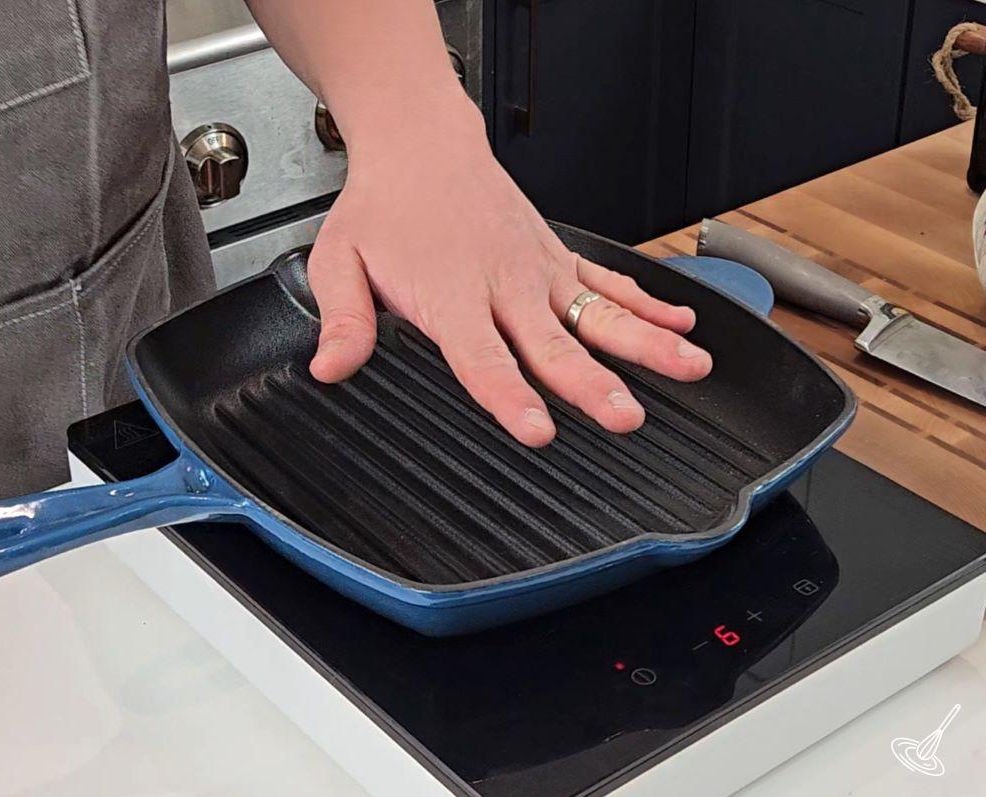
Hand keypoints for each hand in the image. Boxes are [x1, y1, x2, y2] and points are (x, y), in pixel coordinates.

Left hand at [306, 97, 711, 446]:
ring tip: (690, 368)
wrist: (420, 142)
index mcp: (451, 295)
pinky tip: (681, 326)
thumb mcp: (338, 262)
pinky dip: (648, 302)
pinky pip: (609, 281)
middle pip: (554, 345)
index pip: (483, 359)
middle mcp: (503, 284)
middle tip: (626, 416)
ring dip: (646, 343)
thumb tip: (330, 371)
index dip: (511, 398)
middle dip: (594, 384)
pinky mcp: (556, 255)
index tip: (538, 430)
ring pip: (600, 313)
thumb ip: (345, 321)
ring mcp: (538, 269)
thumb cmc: (382, 207)